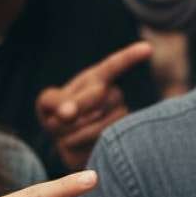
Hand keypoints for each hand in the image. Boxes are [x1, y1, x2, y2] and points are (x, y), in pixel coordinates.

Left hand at [35, 41, 151, 169]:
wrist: (66, 142)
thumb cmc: (57, 115)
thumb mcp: (48, 103)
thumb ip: (54, 102)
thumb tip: (66, 113)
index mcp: (98, 80)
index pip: (115, 65)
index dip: (130, 56)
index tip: (147, 48)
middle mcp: (115, 96)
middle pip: (101, 95)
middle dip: (75, 108)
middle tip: (56, 119)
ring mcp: (120, 119)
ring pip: (100, 124)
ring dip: (71, 132)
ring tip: (64, 134)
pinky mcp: (118, 143)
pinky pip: (95, 145)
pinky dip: (74, 148)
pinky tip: (74, 146)